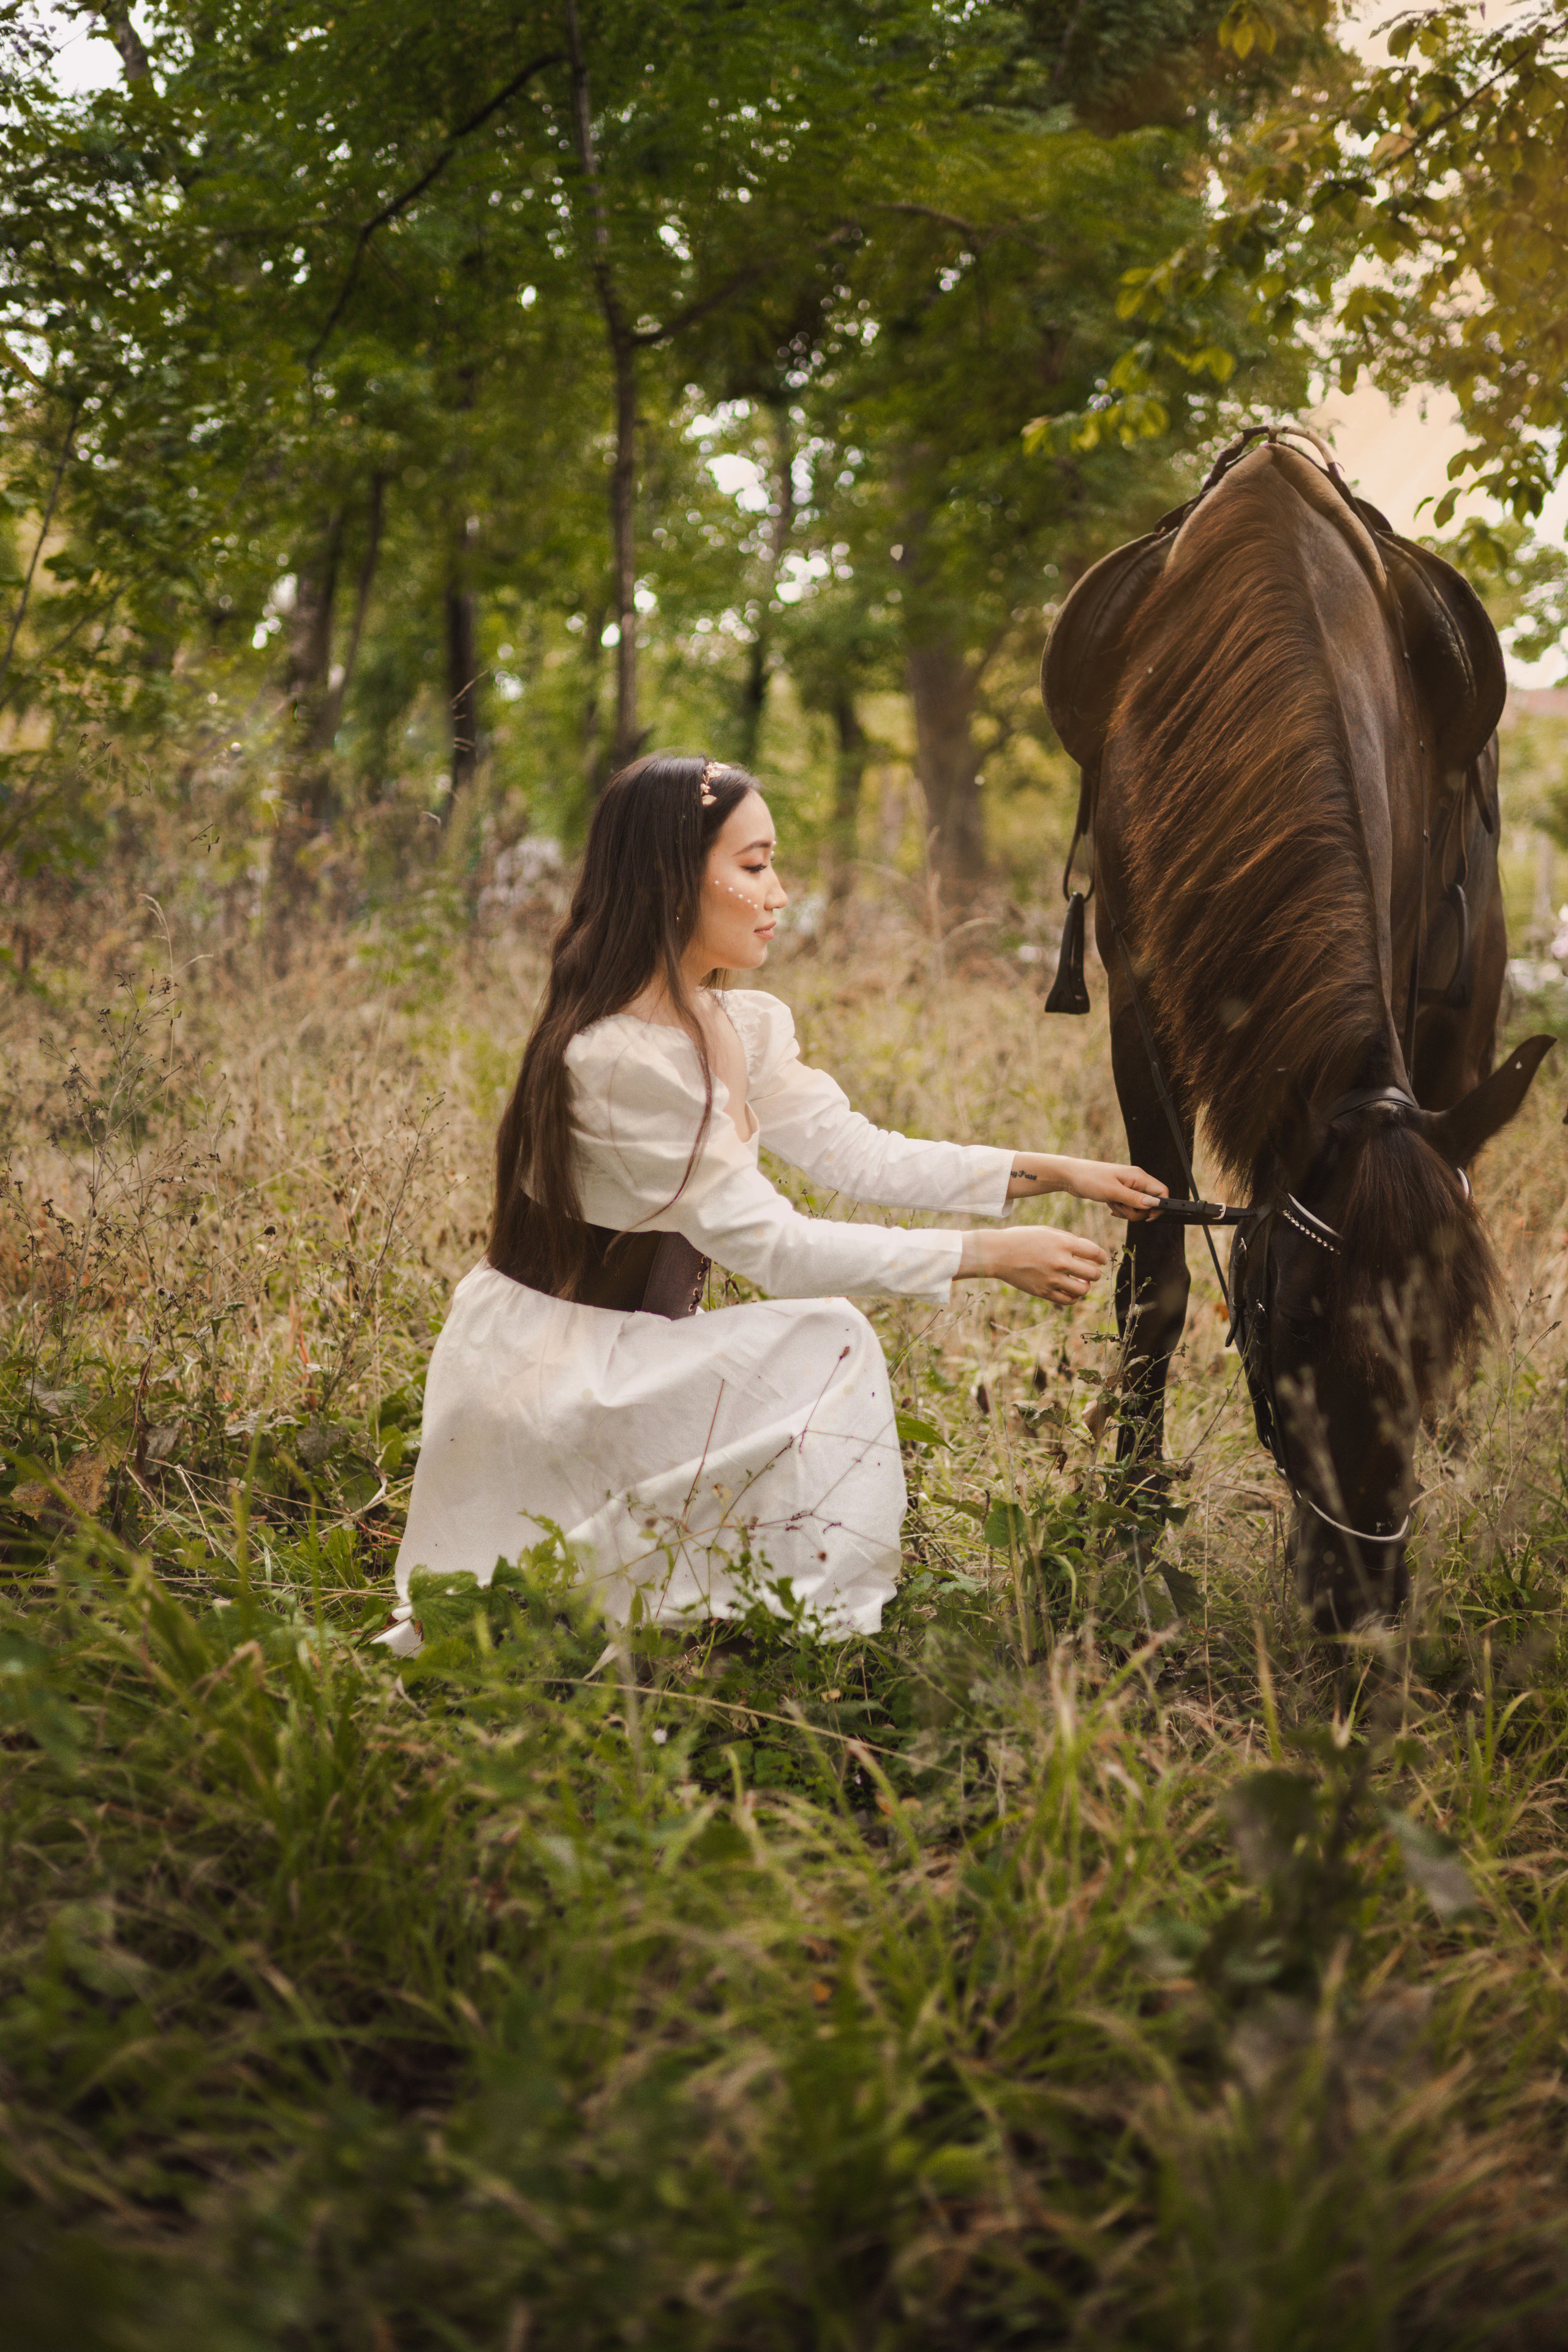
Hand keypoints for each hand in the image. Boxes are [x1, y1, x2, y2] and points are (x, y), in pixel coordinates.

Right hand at [957, 1225, 1109, 1304]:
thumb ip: (1069, 1241)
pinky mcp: (1044, 1292)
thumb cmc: (1023, 1239)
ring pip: (1083, 1289)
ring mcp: (1052, 1279)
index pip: (1095, 1253)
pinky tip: (1070, 1290)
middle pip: (1093, 1273)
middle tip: (1089, 1271)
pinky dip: (1073, 1297)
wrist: (998, 1253)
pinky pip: (1068, 1300)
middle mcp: (1060, 1262)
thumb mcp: (1048, 1232)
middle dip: (1094, 1273)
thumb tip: (1089, 1253)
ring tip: (1080, 1282)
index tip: (1100, 1260)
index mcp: (1063, 1243)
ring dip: (1085, 1286)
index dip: (1102, 1257)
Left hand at [1008, 1153, 1167, 1220]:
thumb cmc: (1090, 1179)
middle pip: (1149, 1203)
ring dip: (1126, 1211)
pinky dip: (1120, 1209)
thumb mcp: (1113, 1192)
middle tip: (1121, 1207)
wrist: (1071, 1176)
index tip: (1147, 1216)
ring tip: (1112, 1203)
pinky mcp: (1120, 1193)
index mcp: (1138, 1176)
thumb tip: (1154, 1204)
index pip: (1162, 1192)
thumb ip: (1135, 1198)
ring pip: (1137, 1207)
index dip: (1159, 1206)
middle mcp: (1136, 1181)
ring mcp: (1128, 1187)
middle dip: (1136, 1212)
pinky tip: (1109, 1206)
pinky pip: (1127, 1207)